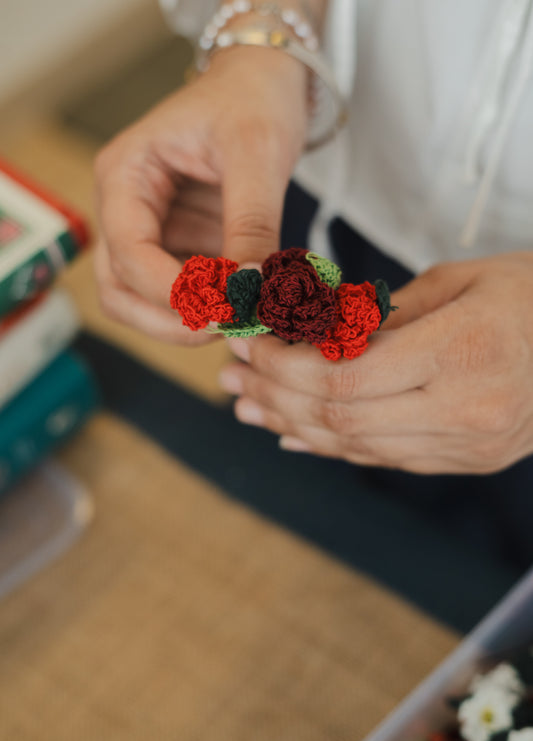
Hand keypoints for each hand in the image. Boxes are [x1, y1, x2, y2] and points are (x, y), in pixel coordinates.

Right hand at [93, 45, 306, 342]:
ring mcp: (152, 234)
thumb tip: (251, 291)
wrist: (263, 85)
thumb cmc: (251, 99)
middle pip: (121, 290)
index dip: (170, 291)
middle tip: (228, 328)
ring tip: (242, 320)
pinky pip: (183, 295)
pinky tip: (248, 307)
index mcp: (126, 175)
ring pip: (145, 303)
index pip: (128, 252)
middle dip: (170, 320)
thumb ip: (251, 224)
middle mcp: (126, 210)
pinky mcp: (181, 248)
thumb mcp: (256, 153)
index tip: (223, 309)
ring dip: (187, 323)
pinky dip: (210, 310)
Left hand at [219, 253, 532, 473]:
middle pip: (339, 417)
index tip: (249, 344)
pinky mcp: (465, 461)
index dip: (284, 366)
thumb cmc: (531, 297)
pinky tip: (292, 434)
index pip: (344, 377)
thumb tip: (313, 336)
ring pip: (354, 446)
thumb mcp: (459, 280)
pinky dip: (331, 445)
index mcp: (461, 354)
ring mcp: (465, 446)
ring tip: (247, 406)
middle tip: (232, 378)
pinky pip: (382, 458)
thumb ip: (384, 314)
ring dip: (292, 426)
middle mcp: (462, 411)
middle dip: (274, 396)